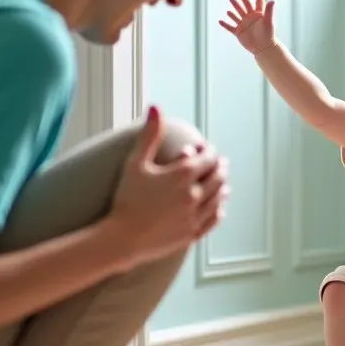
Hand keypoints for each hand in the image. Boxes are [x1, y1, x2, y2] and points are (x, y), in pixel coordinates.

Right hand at [109, 106, 228, 264]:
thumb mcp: (135, 163)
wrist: (121, 238)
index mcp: (183, 175)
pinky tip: (219, 209)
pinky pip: (213, 221)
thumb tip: (156, 107)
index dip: (208, 151)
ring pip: (218, 199)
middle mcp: (194, 195)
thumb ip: (150, 134)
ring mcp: (195, 216)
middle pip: (217, 177)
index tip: (205, 149)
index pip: (207, 158)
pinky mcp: (192, 233)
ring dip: (222, 189)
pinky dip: (218, 212)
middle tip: (220, 164)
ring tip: (223, 185)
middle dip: (219, 168)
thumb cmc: (126, 199)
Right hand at [218, 0, 275, 55]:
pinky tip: (220, 21)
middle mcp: (250, 19)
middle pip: (245, 6)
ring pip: (237, 15)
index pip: (258, 4)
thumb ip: (269, 10)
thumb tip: (272, 0)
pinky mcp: (239, 32)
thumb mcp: (268, 21)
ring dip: (233, 8)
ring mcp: (244, 25)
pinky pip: (230, 27)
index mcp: (258, 15)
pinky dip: (225, 24)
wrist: (263, 48)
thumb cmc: (268, 35)